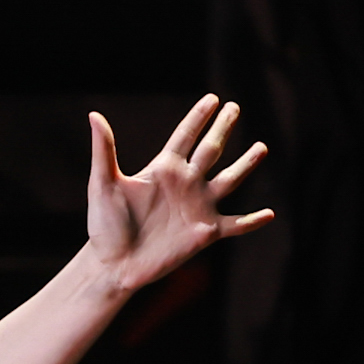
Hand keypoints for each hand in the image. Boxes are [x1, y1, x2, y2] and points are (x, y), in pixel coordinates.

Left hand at [84, 95, 274, 291]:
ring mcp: (197, 207)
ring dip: (246, 165)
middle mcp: (185, 183)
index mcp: (163, 169)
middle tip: (235, 107)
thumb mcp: (103, 184)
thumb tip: (94, 115)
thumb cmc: (104, 226)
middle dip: (223, 129)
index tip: (212, 98)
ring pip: (229, 180)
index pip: (185, 136)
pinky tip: (270, 214)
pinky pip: (235, 225)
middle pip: (211, 150)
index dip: (199, 117)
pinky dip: (252, 221)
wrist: (112, 265)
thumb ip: (104, 150)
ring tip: (262, 147)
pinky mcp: (205, 232)